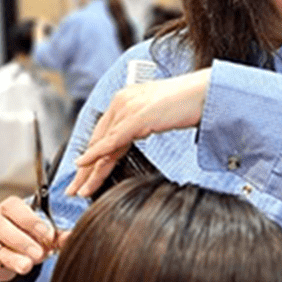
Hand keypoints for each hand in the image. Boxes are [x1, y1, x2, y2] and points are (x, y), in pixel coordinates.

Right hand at [0, 196, 64, 281]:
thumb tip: (70, 237)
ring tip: (26, 266)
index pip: (14, 207)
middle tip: (39, 254)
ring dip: (10, 257)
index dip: (31, 221)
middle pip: (0, 226)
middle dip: (21, 241)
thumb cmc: (32, 236)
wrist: (17, 250)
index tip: (49, 235)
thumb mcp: (46, 234)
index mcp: (9, 208)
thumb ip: (57, 235)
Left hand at [67, 69, 210, 197]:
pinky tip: (83, 166)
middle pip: (98, 140)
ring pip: (102, 145)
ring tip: (78, 189)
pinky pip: (111, 142)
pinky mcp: (136, 118)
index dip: (93, 155)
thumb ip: (145, 122)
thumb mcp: (160, 113)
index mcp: (126, 99)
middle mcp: (122, 101)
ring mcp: (127, 108)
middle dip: (84, 167)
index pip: (104, 133)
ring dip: (88, 170)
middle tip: (73, 187)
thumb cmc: (192, 102)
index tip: (85, 173)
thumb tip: (140, 133)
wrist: (207, 92)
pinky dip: (95, 155)